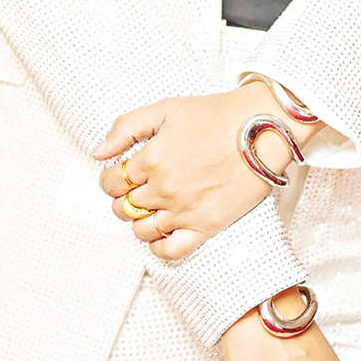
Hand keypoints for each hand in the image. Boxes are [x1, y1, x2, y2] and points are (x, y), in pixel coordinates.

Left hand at [93, 83, 309, 258]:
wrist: (262, 129)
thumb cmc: (216, 115)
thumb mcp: (166, 109)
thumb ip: (126, 127)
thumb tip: (98, 153)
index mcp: (151, 158)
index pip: (110, 182)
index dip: (110, 178)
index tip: (121, 174)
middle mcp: (164, 188)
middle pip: (123, 207)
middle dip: (124, 198)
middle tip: (138, 188)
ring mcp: (185, 211)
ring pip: (141, 230)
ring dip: (139, 220)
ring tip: (152, 206)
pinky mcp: (207, 226)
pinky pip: (170, 251)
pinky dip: (158, 246)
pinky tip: (162, 231)